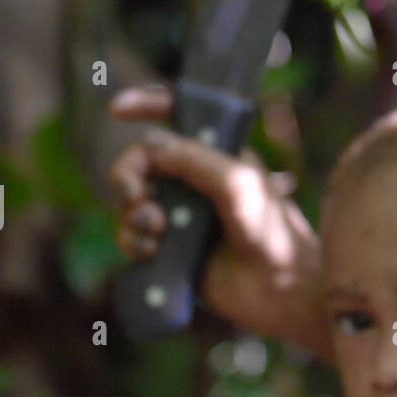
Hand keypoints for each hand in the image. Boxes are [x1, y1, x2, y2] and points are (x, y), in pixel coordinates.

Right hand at [106, 85, 328, 357]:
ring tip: (156, 230)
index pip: (179, 117)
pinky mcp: (170, 250)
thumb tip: (150, 144)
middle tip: (136, 194)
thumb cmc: (271, 231)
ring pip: (131, 200)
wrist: (280, 291)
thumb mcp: (238, 184)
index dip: (148, 105)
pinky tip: (152, 253)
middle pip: (140, 161)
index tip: (116, 110)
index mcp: (217, 154)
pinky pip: (131, 237)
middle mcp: (195, 181)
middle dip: (127, 173)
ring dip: (131, 212)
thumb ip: (195, 160)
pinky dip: (132, 242)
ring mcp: (181, 215)